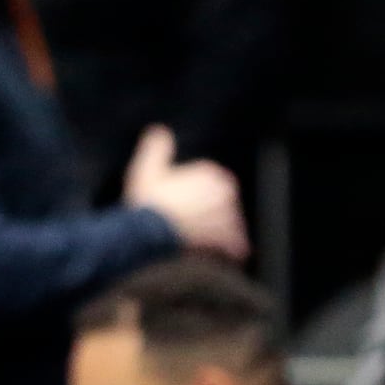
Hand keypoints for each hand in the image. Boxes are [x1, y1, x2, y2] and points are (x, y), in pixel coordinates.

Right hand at [123, 125, 247, 259]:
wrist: (148, 233)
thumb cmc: (147, 202)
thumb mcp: (147, 169)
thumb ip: (157, 148)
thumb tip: (161, 131)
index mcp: (209, 173)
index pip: (214, 180)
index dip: (201, 192)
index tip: (189, 201)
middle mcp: (224, 193)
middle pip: (225, 203)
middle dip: (216, 211)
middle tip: (199, 222)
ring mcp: (227, 217)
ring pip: (233, 223)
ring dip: (225, 231)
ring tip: (211, 238)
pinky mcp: (227, 240)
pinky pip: (237, 245)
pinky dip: (234, 249)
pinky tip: (230, 253)